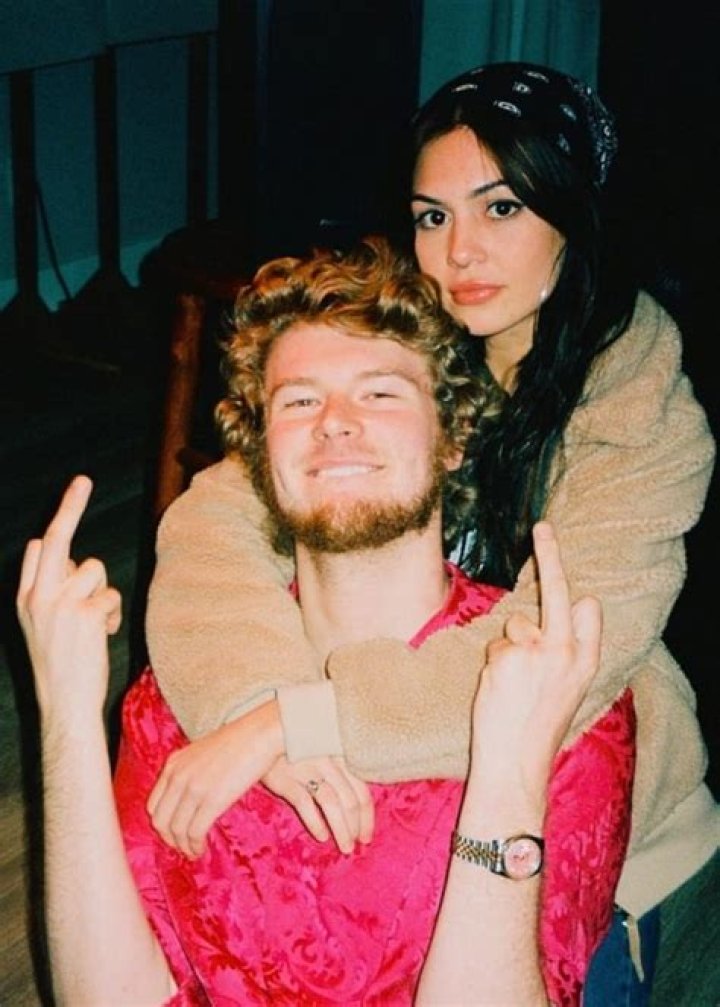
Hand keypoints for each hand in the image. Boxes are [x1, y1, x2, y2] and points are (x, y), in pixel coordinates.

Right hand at [16, 476, 121, 721]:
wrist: (65, 704)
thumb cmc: (62, 666)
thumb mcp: (45, 626)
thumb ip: (56, 594)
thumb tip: (81, 567)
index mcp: (25, 597)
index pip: (40, 548)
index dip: (59, 524)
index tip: (73, 493)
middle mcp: (37, 596)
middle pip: (57, 540)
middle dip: (71, 506)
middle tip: (82, 480)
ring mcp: (59, 604)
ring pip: (95, 570)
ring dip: (102, 594)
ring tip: (93, 625)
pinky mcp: (84, 614)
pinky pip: (111, 596)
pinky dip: (112, 615)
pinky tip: (102, 636)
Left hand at [147, 699, 283, 857]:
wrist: (258, 734)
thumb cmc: (236, 742)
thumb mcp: (201, 752)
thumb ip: (188, 771)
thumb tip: (187, 796)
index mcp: (173, 764)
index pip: (153, 805)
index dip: (162, 825)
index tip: (173, 834)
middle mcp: (178, 776)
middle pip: (161, 821)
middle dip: (170, 840)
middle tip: (182, 848)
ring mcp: (193, 788)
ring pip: (176, 830)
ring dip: (183, 847)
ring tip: (193, 852)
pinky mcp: (211, 800)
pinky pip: (194, 832)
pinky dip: (195, 846)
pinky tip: (201, 849)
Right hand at [263, 755, 374, 854]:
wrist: (264, 733)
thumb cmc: (300, 744)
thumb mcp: (325, 748)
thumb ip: (342, 768)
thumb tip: (360, 803)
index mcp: (340, 753)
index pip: (362, 789)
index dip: (367, 816)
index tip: (367, 835)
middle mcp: (328, 760)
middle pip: (350, 799)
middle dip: (357, 826)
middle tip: (358, 844)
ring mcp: (307, 768)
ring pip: (332, 804)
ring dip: (341, 830)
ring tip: (345, 847)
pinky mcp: (286, 778)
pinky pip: (305, 804)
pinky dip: (316, 823)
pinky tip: (322, 836)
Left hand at [470, 522, 601, 802]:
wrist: (515, 762)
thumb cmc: (538, 727)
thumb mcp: (569, 689)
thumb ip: (571, 648)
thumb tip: (577, 603)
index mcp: (586, 661)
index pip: (585, 609)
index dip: (573, 589)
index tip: (568, 561)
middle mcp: (565, 651)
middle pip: (556, 591)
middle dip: (550, 554)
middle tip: (542, 526)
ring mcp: (535, 652)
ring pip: (514, 627)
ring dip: (508, 648)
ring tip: (512, 687)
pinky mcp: (505, 656)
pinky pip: (494, 645)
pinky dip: (492, 664)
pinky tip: (497, 691)